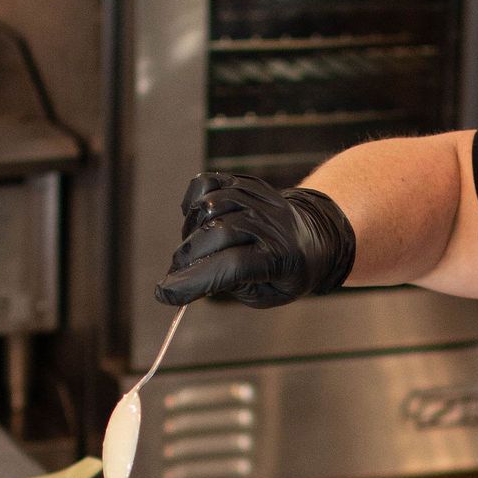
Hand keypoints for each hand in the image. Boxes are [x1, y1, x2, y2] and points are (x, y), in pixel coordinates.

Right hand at [155, 173, 355, 308]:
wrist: (312, 235)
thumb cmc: (286, 272)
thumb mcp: (267, 294)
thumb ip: (230, 285)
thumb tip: (190, 277)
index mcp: (280, 257)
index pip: (231, 266)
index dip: (193, 281)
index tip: (165, 293)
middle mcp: (269, 222)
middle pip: (215, 234)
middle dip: (188, 260)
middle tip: (179, 275)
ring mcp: (256, 197)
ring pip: (207, 208)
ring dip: (191, 234)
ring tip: (198, 251)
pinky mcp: (243, 182)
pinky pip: (206, 184)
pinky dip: (193, 202)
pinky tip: (197, 220)